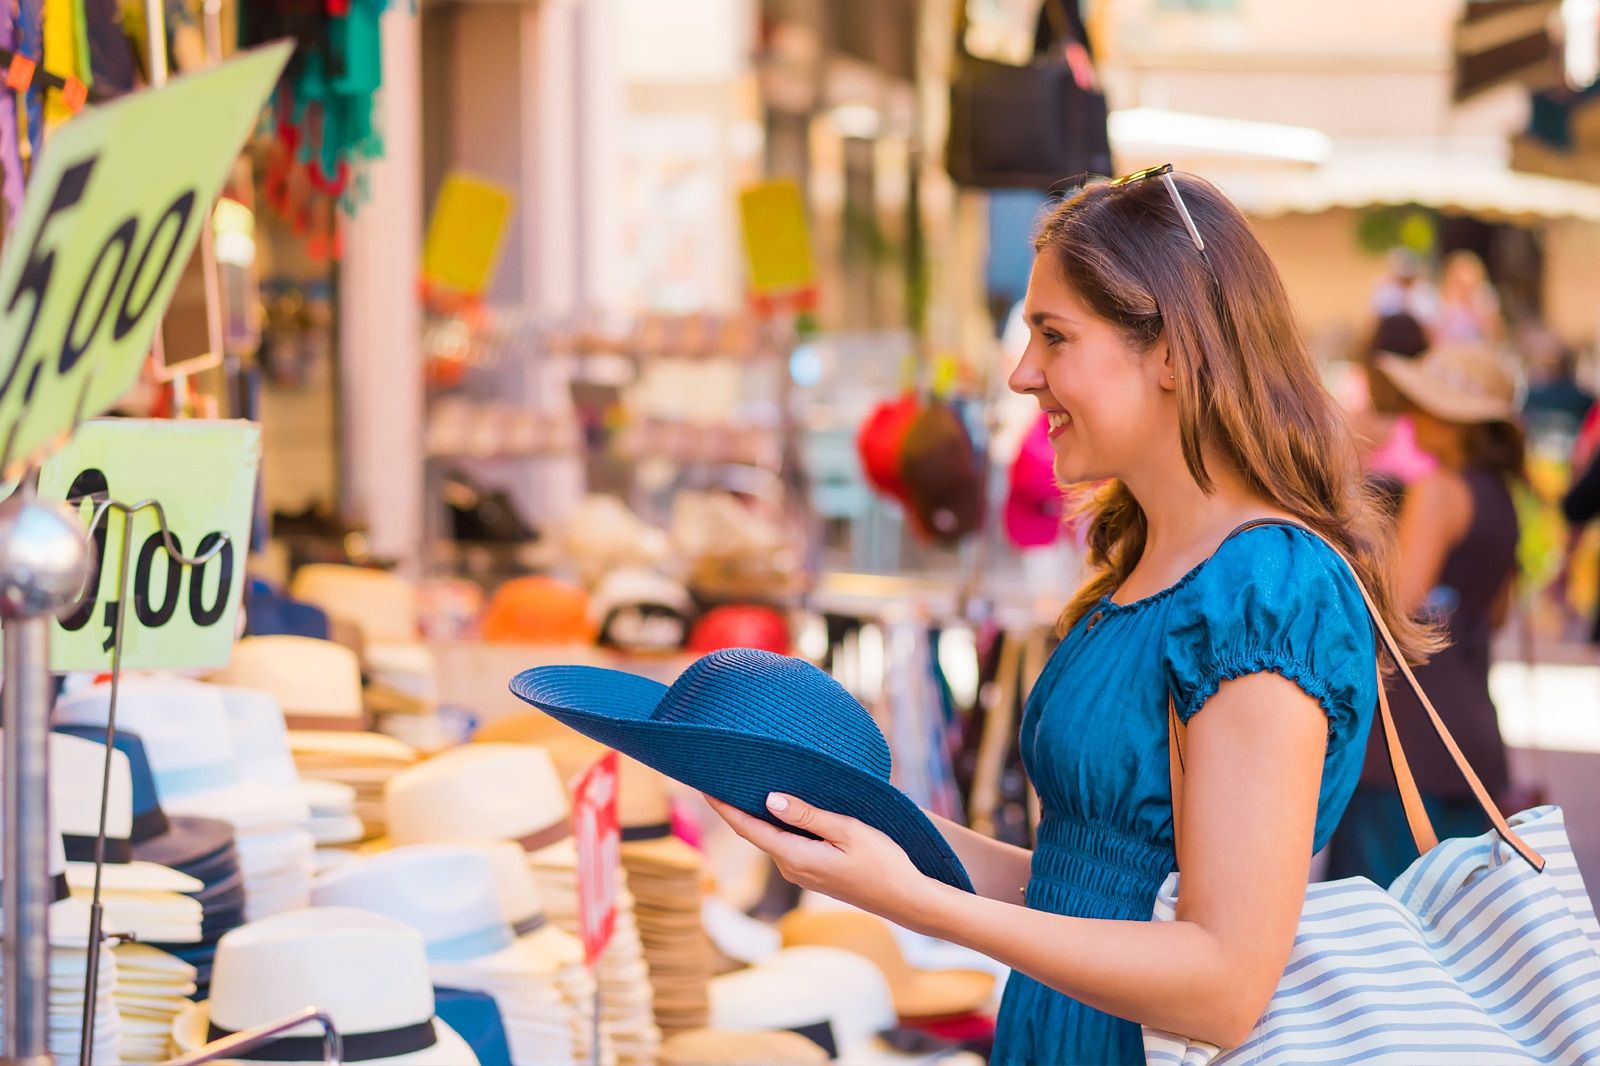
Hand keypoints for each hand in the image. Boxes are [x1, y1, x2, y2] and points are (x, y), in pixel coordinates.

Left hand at [705, 792, 934, 921]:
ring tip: (750, 781)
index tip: (704, 785)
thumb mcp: (847, 831)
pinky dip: (780, 824)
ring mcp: (802, 873)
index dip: (724, 806)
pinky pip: (788, 843)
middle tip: (725, 772)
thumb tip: (770, 800)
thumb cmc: (882, 863)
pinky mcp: (814, 873)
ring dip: (761, 813)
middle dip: (739, 804)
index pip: (748, 828)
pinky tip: (783, 805)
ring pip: (773, 837)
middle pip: (756, 831)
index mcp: (795, 857)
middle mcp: (791, 868)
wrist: (906, 900)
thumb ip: (808, 816)